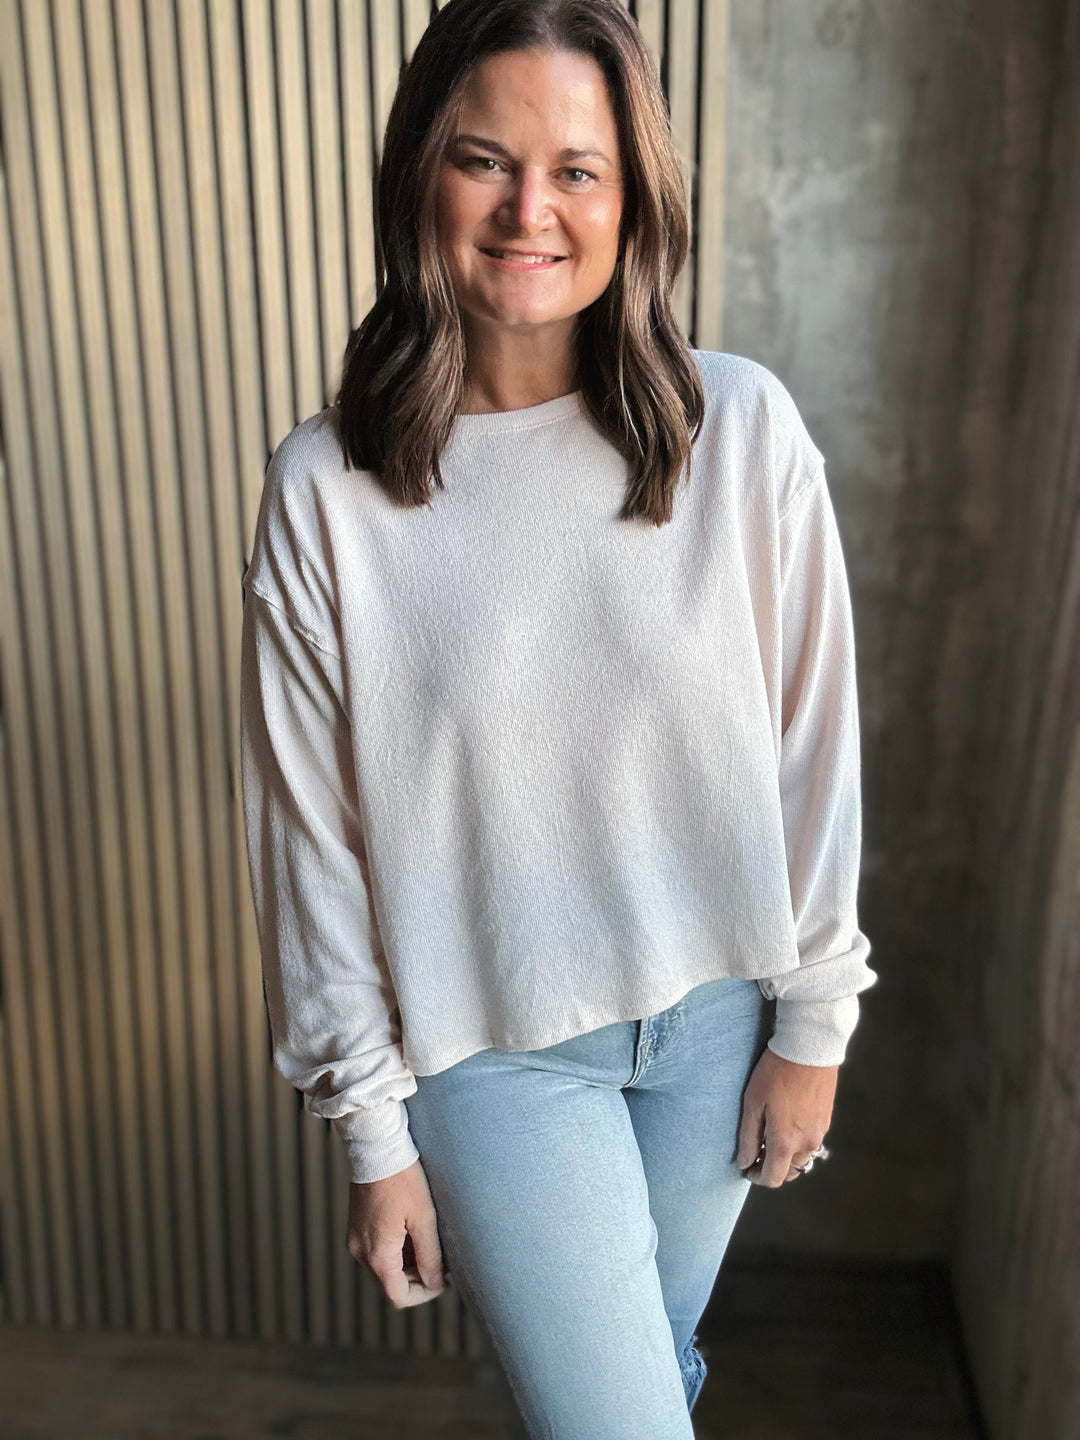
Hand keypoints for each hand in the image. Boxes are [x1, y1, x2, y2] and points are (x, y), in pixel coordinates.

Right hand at [346, 1158, 449, 1307]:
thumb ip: (430, 1256)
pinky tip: (411, 1229)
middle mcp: (360, 1252)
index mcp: (377, 1254)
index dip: (424, 1293)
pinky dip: (395, 1250)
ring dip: (406, 1263)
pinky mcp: (355, 1227)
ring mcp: (355, 1239)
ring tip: (428, 1240)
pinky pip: (376, 1251)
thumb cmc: (403, 1178)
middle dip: (416, 1277)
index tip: (443, 1279)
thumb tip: (436, 1283)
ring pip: (383, 1268)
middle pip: (390, 1284)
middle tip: (440, 1259)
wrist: (376, 1146)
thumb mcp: (424, 1218)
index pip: (398, 1296)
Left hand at [735, 1046, 836, 1187]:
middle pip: (789, 1172)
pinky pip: (811, 1142)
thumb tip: (744, 1162)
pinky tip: (787, 1124)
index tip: (747, 1168)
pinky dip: (798, 1142)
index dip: (757, 1177)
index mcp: (785, 1142)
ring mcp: (820, 1132)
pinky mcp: (826, 1120)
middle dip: (772, 1168)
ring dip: (787, 1156)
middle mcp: (806, 1143)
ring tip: (770, 1137)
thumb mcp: (753, 1102)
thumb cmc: (776, 1072)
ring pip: (802, 1158)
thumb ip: (748, 1137)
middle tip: (756, 1152)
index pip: (773, 1178)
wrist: (809, 1048)